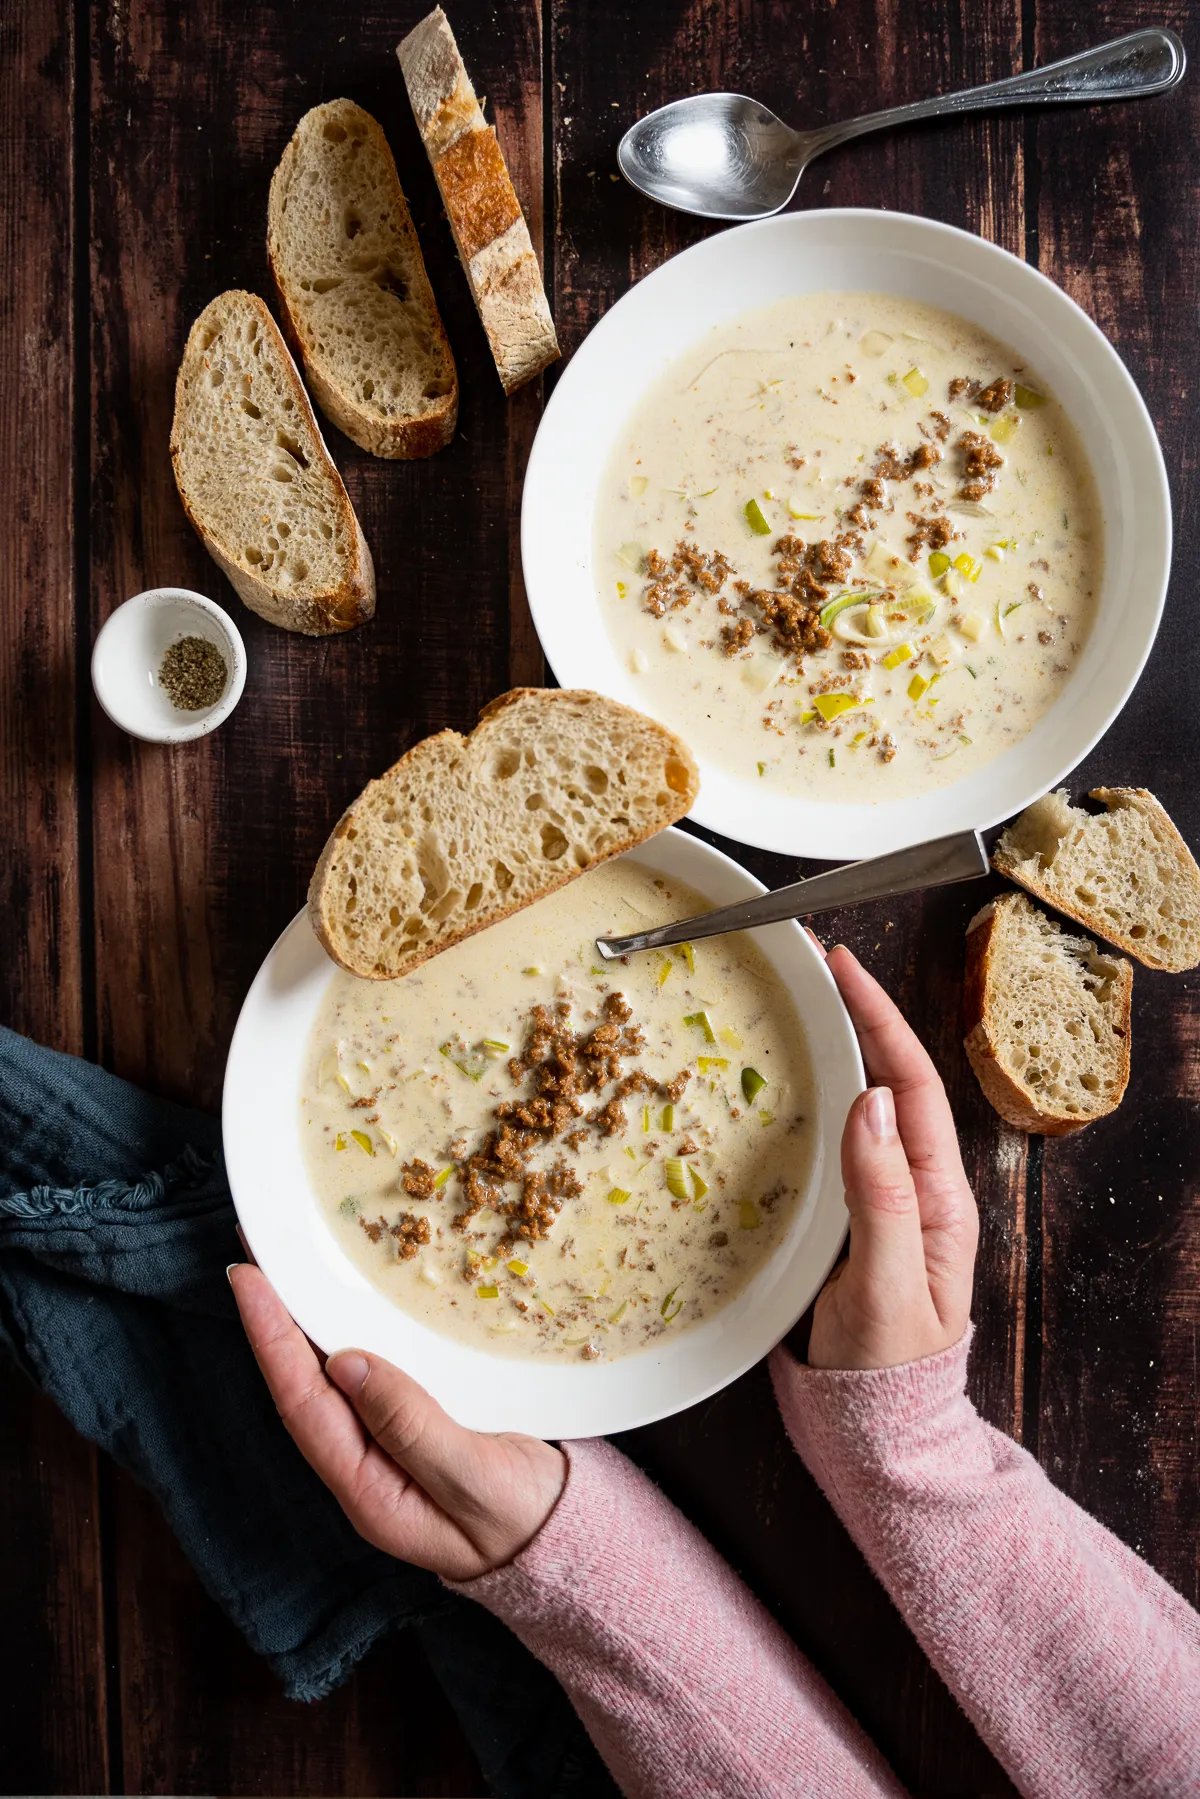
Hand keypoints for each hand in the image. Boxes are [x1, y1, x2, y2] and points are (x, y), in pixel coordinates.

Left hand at [229, 1264, 565, 1579]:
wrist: (567, 1540)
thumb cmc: (528, 1519)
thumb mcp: (476, 1480)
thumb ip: (413, 1429)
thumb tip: (346, 1365)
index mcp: (368, 1493)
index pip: (304, 1407)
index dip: (272, 1340)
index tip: (248, 1280)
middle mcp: (363, 1471)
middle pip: (301, 1389)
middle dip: (272, 1322)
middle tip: (252, 1254)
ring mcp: (384, 1452)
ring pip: (327, 1381)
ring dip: (301, 1325)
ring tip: (284, 1268)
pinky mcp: (410, 1430)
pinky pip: (364, 1377)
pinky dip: (344, 1334)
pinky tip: (343, 1305)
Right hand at [807, 943, 978, 1370]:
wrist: (872, 1438)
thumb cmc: (886, 1374)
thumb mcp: (889, 1288)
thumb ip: (883, 1197)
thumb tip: (873, 1101)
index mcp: (938, 1196)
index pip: (913, 1084)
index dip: (878, 1019)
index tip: (842, 968)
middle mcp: (912, 1188)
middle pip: (886, 1081)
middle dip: (853, 1016)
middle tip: (807, 965)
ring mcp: (876, 1203)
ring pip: (855, 1108)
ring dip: (828, 1052)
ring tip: (790, 1005)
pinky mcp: (839, 1222)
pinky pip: (825, 1145)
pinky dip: (803, 1102)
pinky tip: (772, 1087)